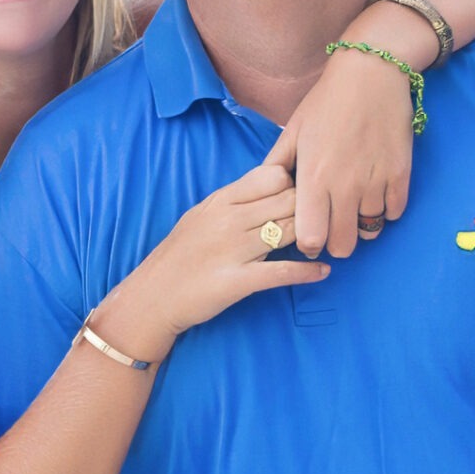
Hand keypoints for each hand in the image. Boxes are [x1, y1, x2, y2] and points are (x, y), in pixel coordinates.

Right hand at [98, 160, 330, 358]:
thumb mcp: (201, 217)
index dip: (294, 185)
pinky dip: (307, 272)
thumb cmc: (179, 257)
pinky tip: (322, 272)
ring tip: (320, 244)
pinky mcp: (237, 282)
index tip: (300, 200)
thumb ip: (234, 201)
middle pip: (288, 201)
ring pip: (289, 231)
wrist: (152, 297)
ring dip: (311, 237)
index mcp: (221, 200)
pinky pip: (281, 273)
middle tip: (317, 224)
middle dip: (308, 211)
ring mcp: (233, 250)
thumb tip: (269, 186)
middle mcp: (228, 220)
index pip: (273, 176)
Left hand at [265, 42, 414, 258]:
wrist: (370, 73)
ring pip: (370, 233)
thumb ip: (276, 166)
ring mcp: (375, 183)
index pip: (310, 239)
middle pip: (342, 246)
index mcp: (313, 179)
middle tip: (333, 224)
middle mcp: (344, 187)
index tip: (310, 233)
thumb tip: (264, 192)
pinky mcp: (400, 175)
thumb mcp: (293, 132)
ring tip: (355, 205)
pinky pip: (394, 213)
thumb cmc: (326, 101)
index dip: (308, 243)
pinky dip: (385, 209)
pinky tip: (375, 192)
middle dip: (335, 242)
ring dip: (361, 224)